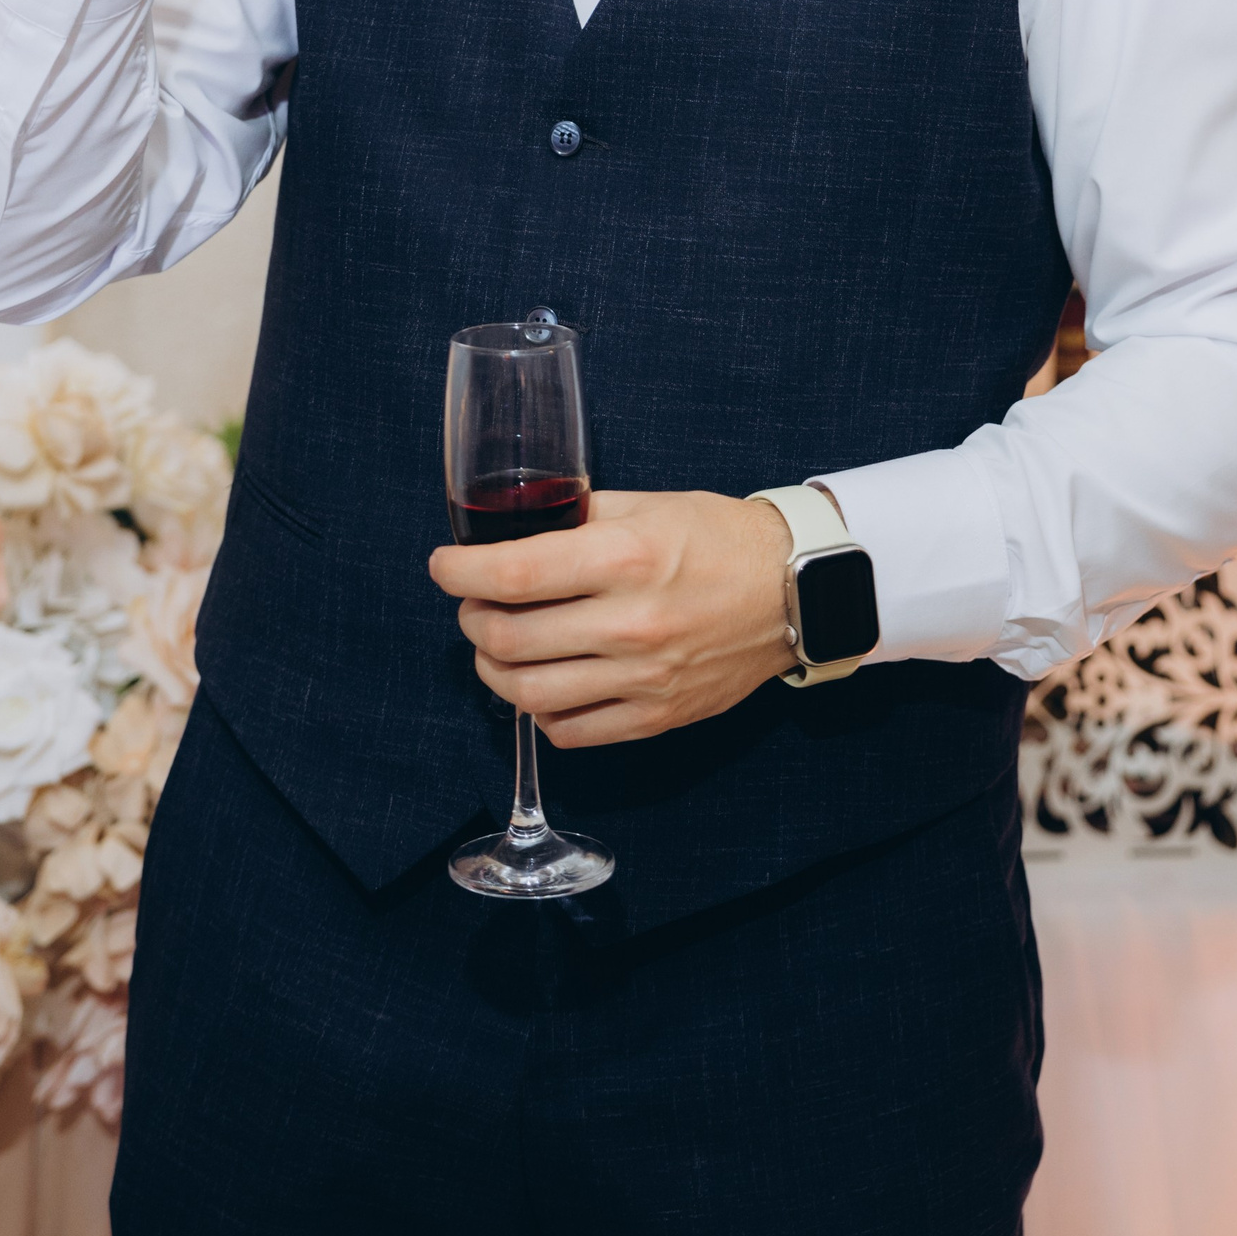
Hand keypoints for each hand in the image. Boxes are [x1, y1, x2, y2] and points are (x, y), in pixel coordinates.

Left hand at [428, 488, 798, 748]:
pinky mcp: (656, 716)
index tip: (442, 566)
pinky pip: (570, 730)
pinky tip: (542, 682)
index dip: (460, 571)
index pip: (514, 573)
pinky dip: (540, 709)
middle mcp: (629, 623)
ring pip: (528, 692)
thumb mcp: (649, 505)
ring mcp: (642, 678)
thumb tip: (520, 527)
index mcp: (624, 559)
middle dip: (470, 619)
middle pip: (507, 638)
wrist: (795, 590)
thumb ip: (581, 515)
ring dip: (493, 669)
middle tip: (472, 603)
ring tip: (496, 647)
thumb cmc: (720, 539)